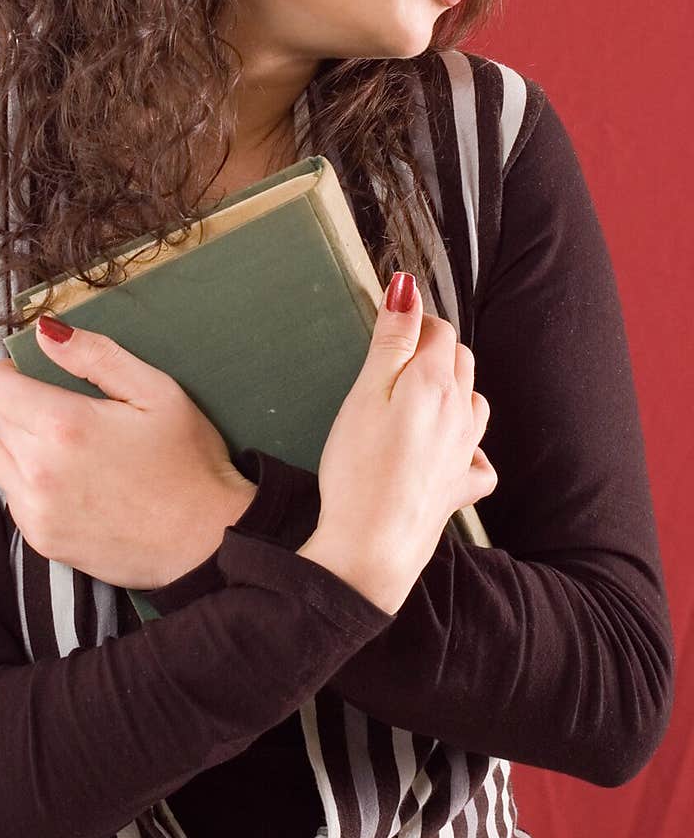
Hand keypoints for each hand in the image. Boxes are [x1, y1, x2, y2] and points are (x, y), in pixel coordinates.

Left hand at [0, 317, 256, 589]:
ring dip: (21, 447)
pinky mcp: (41, 539)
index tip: (31, 376)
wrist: (205, 539)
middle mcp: (39, 469)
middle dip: (24, 408)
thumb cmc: (188, 461)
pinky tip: (74, 484)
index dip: (8, 373)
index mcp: (64, 424)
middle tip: (71, 415)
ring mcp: (36, 509)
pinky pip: (13, 498)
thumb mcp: (156, 391)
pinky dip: (31, 485)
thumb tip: (46, 332)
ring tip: (68, 451)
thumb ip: (96, 356)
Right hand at [298, 273, 495, 613]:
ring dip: (454, 388)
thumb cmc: (359, 470)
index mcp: (436, 384)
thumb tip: (407, 288)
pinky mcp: (460, 489)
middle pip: (460, 360)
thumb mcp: (366, 393)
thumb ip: (392, 340)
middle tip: (394, 356)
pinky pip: (478, 459)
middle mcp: (461, 414)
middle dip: (434, 348)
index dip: (414, 320)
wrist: (372, 549)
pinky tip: (449, 452)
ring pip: (474, 402)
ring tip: (418, 395)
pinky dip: (468, 446)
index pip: (440, 330)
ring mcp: (465, 453)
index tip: (389, 323)